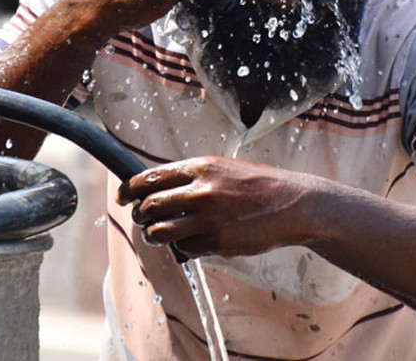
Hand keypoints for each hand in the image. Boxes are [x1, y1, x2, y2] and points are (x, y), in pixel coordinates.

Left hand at [118, 156, 321, 257]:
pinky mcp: (218, 242)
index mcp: (201, 167)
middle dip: (139, 214)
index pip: (150, 178)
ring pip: (160, 231)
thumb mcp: (222, 169)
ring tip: (158, 233)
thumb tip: (154, 188)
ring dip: (153, 235)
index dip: (129, 189)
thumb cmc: (256, 185)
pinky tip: (195, 239)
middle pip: (150, 206)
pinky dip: (183, 246)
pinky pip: (185, 248)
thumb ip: (190, 177)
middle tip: (142, 218)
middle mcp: (202, 191)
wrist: (292, 204)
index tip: (122, 197)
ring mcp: (210, 219)